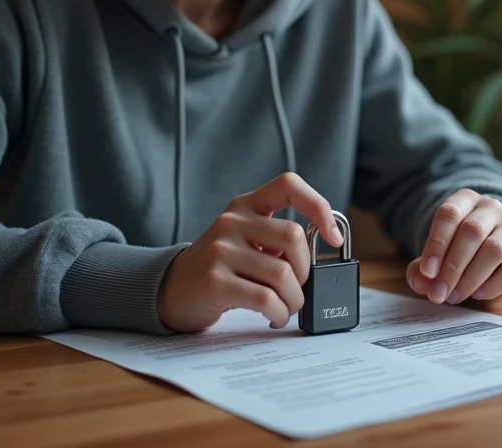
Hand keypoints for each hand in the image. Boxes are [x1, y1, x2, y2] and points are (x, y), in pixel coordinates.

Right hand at [157, 172, 342, 331]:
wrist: (169, 290)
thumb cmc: (218, 267)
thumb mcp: (244, 240)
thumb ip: (276, 239)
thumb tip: (319, 252)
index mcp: (245, 205)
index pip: (288, 185)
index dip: (318, 206)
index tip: (333, 235)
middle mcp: (232, 221)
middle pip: (294, 238)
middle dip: (305, 271)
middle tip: (296, 287)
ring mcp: (221, 250)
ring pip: (283, 275)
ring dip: (294, 299)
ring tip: (285, 307)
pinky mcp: (216, 281)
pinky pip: (266, 298)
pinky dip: (279, 313)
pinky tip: (274, 316)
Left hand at [406, 189, 501, 304]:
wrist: (498, 249)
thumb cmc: (461, 248)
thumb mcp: (439, 252)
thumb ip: (424, 268)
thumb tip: (419, 282)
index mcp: (467, 199)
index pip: (450, 214)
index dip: (436, 243)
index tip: (427, 272)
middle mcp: (493, 208)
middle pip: (472, 231)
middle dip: (452, 266)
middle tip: (439, 293)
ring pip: (494, 249)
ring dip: (470, 278)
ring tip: (455, 296)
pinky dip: (493, 285)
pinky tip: (478, 293)